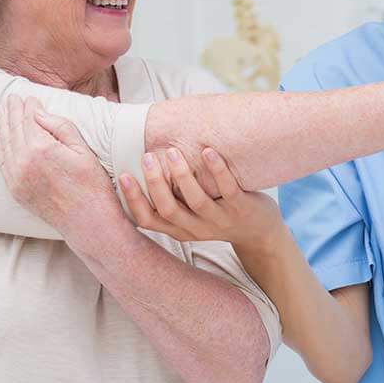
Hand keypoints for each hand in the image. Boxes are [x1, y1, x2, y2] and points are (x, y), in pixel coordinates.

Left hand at [0, 95, 127, 244]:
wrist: (87, 220)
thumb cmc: (91, 184)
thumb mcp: (82, 149)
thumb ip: (60, 127)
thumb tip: (37, 112)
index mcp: (41, 148)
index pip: (29, 119)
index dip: (29, 106)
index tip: (29, 97)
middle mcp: (23, 161)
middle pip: (13, 128)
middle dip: (11, 111)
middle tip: (10, 97)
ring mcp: (16, 177)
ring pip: (4, 143)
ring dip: (2, 125)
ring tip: (2, 110)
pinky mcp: (15, 190)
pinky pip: (2, 162)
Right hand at [119, 146, 283, 250]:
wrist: (259, 231)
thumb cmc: (217, 213)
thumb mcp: (191, 214)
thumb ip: (172, 197)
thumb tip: (143, 164)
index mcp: (179, 229)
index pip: (148, 220)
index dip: (133, 200)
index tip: (123, 175)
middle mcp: (197, 228)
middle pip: (169, 210)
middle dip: (155, 183)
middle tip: (147, 156)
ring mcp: (219, 220)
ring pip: (196, 201)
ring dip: (182, 175)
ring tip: (172, 151)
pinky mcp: (241, 209)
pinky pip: (227, 190)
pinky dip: (216, 170)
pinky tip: (208, 151)